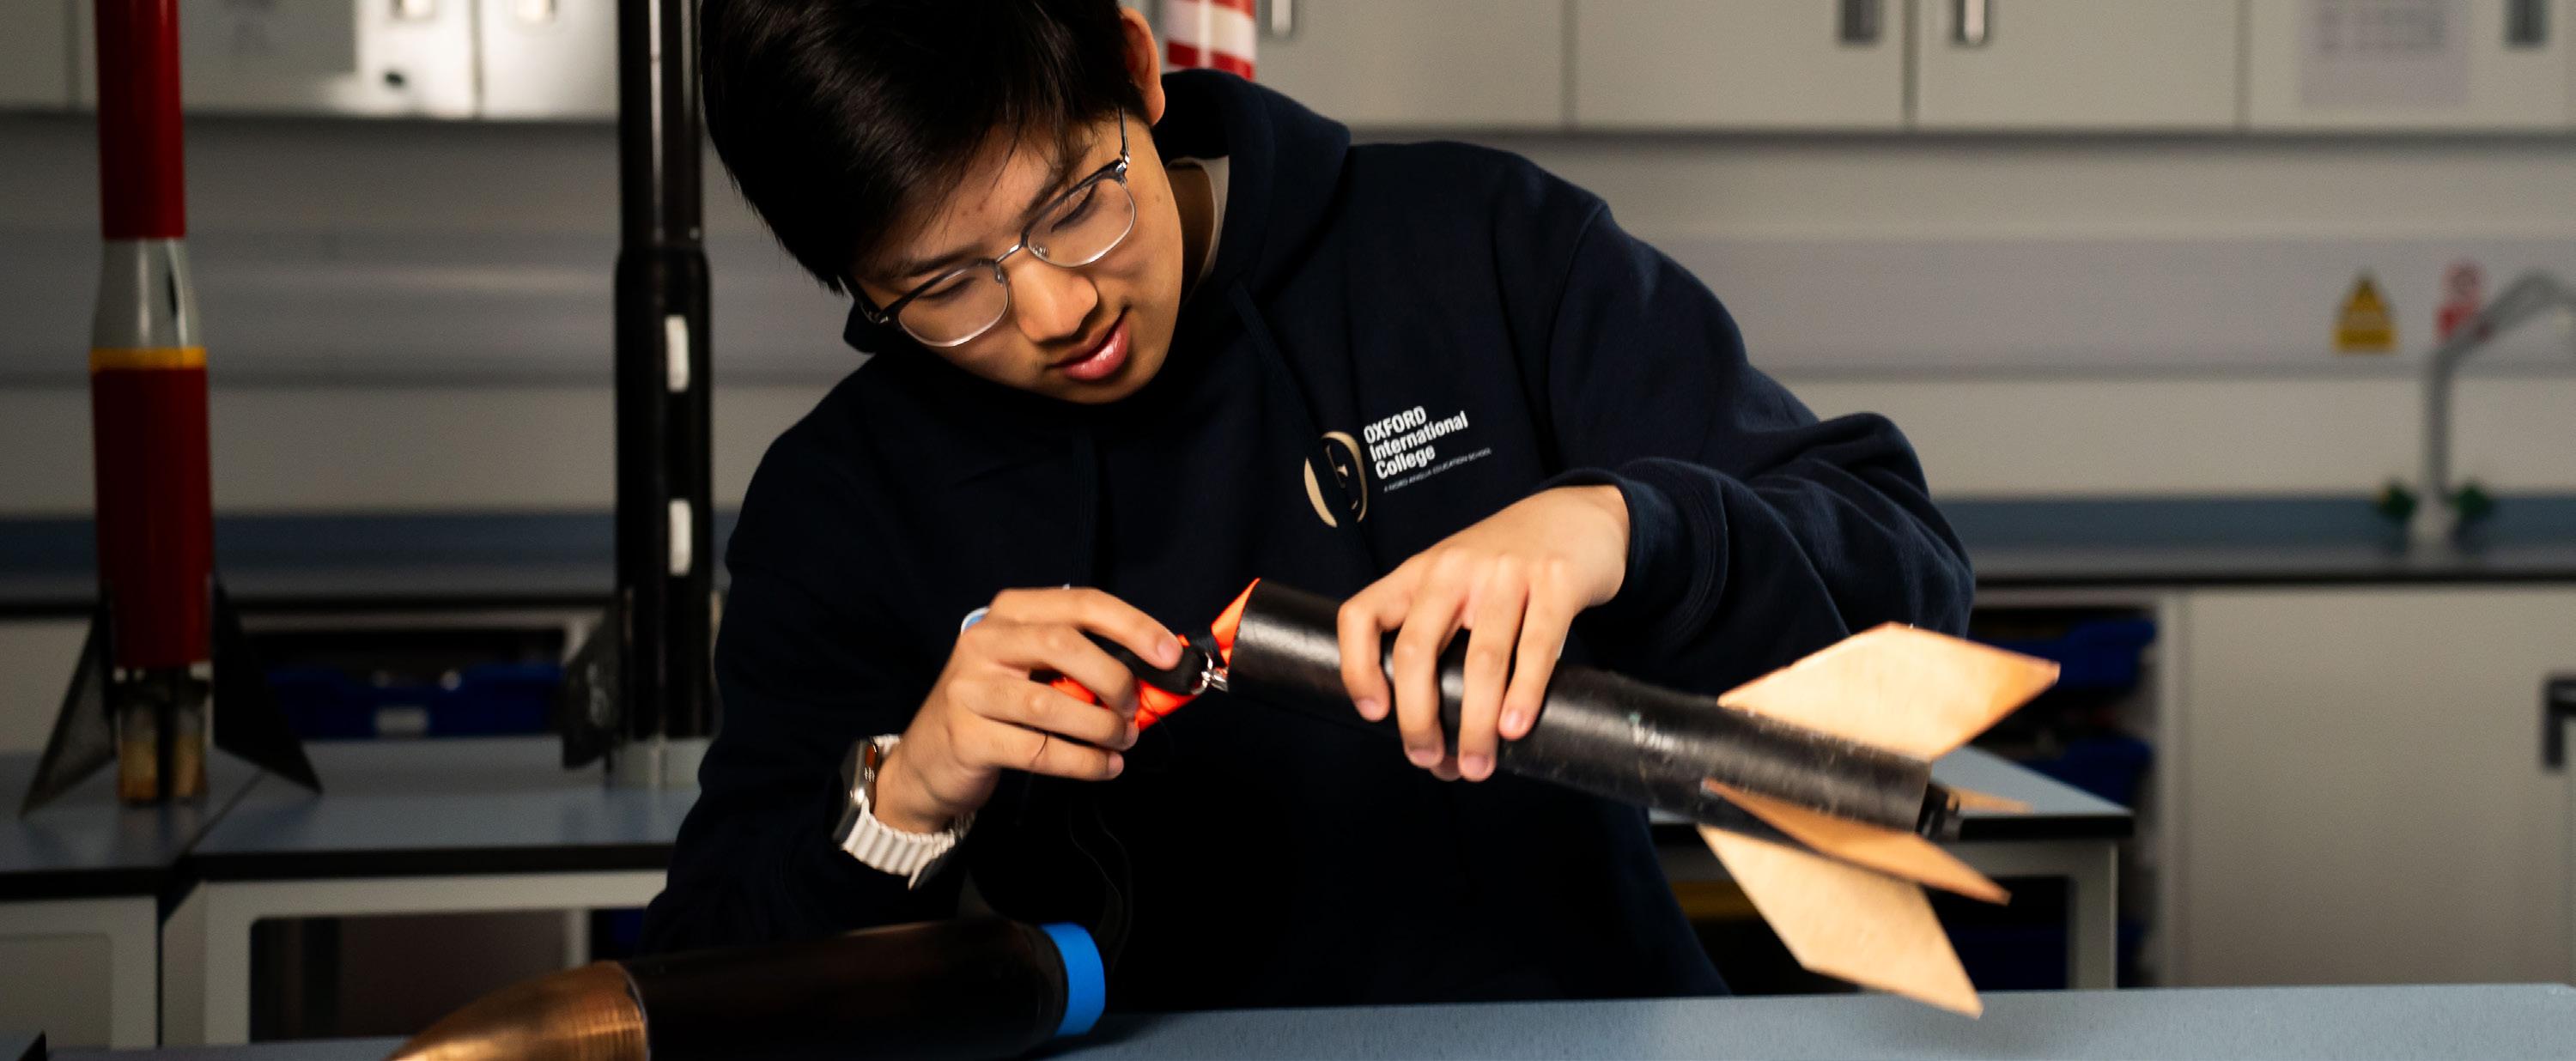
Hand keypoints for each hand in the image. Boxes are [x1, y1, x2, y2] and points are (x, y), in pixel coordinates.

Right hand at [873, 588, 1180, 831]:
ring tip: (1124, 740)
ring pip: (1050, 703)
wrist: (929, 757)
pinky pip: (1038, 750)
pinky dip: (1083, 762)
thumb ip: (1083, 664)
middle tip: (1135, 708)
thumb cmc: (999, 707)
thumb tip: (1155, 672)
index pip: (1081, 603)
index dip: (1132, 625)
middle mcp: (984, 641)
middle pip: (1064, 645)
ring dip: (1100, 726)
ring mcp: (970, 689)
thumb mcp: (1034, 669)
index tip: (1170, 654)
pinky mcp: (966, 736)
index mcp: (1009, 613)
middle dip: (1114, 679)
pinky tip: (1105, 766)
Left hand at [1336, 485, 1628, 780]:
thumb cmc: (1508, 566)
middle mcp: (1454, 568)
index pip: (1362, 615)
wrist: (1578, 515)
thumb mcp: (1457, 581)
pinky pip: (1538, 646)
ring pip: (1482, 659)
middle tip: (1427, 758)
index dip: (1355, 668)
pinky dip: (1524, 694)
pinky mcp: (1557, 581)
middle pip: (1416, 649)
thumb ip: (1440, 636)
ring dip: (1474, 724)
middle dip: (1417, 718)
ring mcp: (1507, 572)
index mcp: (1418, 572)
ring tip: (1476, 765)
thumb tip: (1435, 732)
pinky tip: (1514, 727)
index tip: (1374, 714)